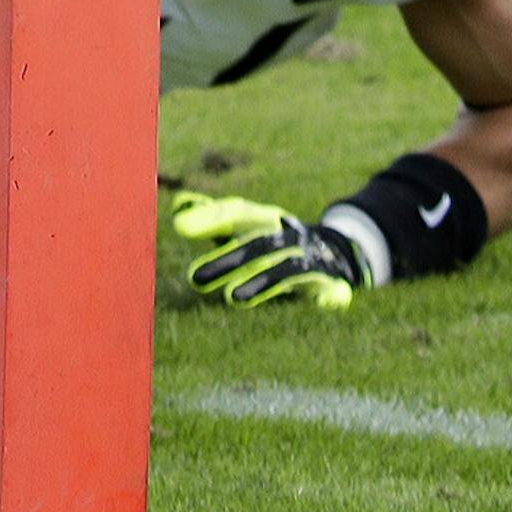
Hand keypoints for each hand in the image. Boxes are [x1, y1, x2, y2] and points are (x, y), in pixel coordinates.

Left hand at [169, 191, 368, 308]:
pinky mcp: (333, 283)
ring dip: (263, 282)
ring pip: (288, 270)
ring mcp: (312, 259)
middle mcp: (288, 236)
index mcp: (266, 220)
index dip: (211, 218)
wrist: (333, 250)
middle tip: (194, 278)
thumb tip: (178, 208)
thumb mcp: (248, 225)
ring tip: (233, 298)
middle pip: (258, 245)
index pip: (237, 213)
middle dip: (227, 260)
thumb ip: (214, 217)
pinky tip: (327, 303)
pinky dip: (332, 297)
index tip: (179, 226)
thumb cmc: (275, 240)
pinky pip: (334, 291)